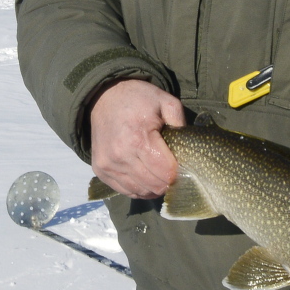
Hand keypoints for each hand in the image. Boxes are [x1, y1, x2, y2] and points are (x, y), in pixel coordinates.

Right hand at [88, 79, 185, 198]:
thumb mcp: (165, 101)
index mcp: (138, 139)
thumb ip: (180, 121)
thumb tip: (189, 147)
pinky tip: (147, 178)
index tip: (183, 166)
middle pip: (154, 185)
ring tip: (161, 175)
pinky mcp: (101, 171)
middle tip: (174, 171)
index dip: (179, 172)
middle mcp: (120, 156)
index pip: (165, 172)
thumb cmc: (138, 99)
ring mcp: (108, 166)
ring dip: (155, 188)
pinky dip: (140, 188)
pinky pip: (126, 191)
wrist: (104, 98)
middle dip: (168, 182)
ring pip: (140, 191)